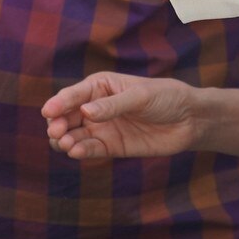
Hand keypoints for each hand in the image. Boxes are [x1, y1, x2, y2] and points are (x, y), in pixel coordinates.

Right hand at [42, 73, 202, 160]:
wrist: (190, 120)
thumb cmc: (166, 98)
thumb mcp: (140, 97)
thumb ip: (113, 105)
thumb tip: (86, 113)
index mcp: (100, 86)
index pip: (73, 95)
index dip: (59, 103)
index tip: (48, 112)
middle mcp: (96, 107)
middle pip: (67, 117)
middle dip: (58, 124)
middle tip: (56, 132)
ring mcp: (102, 128)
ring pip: (74, 135)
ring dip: (65, 140)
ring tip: (66, 144)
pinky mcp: (111, 147)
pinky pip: (90, 149)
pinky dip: (81, 151)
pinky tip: (76, 152)